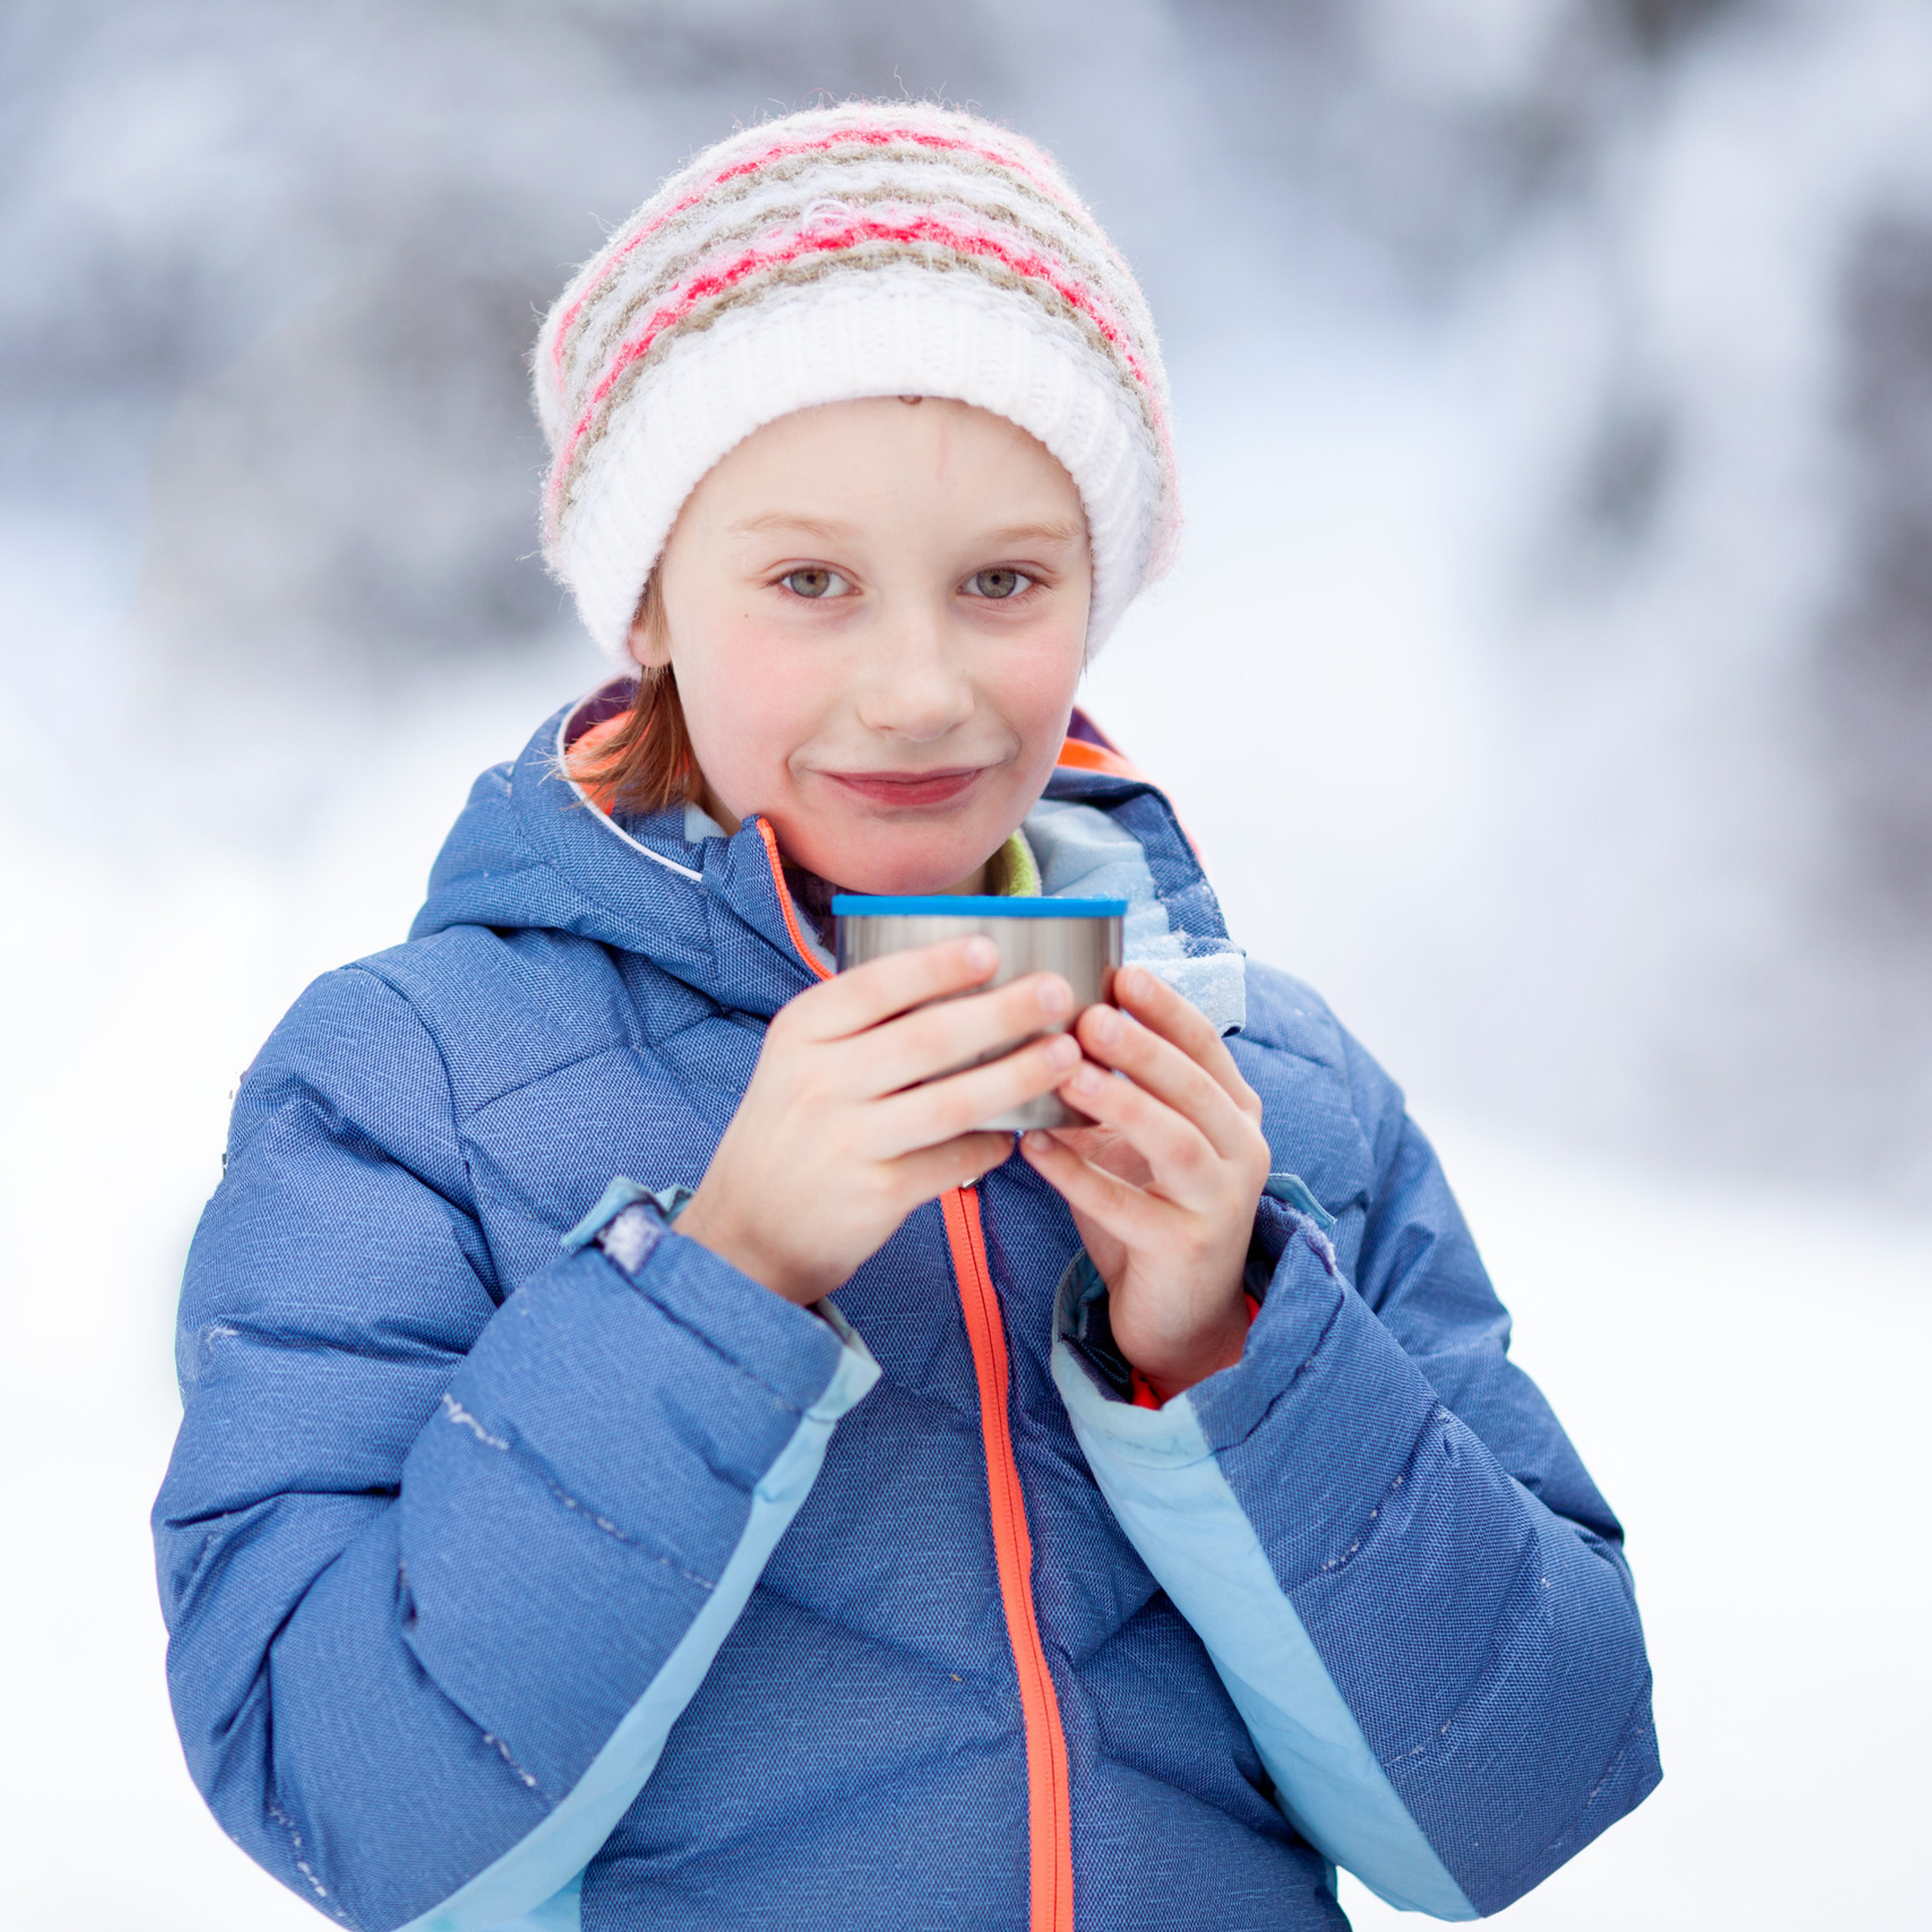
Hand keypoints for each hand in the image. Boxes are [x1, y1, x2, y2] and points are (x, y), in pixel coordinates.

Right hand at [677, 939, 1078, 1304]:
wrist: (746, 1232)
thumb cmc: (792, 1132)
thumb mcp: (800, 1063)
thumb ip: (860, 1025)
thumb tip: (960, 981)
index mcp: (801, 1033)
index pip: (875, 985)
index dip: (937, 965)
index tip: (992, 947)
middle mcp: (818, 1081)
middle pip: (926, 1038)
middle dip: (1002, 1011)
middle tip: (1057, 993)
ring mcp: (846, 1141)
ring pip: (951, 1101)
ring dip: (1017, 1076)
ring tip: (1066, 1055)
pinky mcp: (875, 1194)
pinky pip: (952, 1161)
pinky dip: (992, 1146)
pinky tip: (1019, 1134)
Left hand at [1020, 965, 1270, 1396]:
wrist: (1179, 1315)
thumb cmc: (1150, 1210)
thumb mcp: (1136, 1142)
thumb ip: (1111, 1091)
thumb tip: (1047, 1027)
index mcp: (1234, 1112)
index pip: (1206, 1046)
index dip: (1166, 1008)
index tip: (1122, 972)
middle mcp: (1242, 1151)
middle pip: (1194, 1087)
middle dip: (1142, 1047)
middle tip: (1089, 1014)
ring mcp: (1221, 1203)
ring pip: (1175, 1142)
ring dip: (1121, 1102)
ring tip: (1068, 1073)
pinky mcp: (1187, 1249)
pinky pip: (1129, 1207)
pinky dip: (1079, 1176)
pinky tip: (1035, 1149)